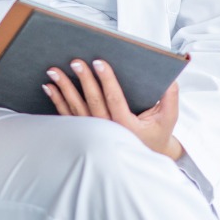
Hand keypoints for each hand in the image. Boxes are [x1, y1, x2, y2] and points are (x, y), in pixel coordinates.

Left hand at [43, 59, 182, 158]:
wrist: (144, 157)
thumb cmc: (155, 134)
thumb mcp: (168, 118)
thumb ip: (170, 98)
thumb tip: (171, 78)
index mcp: (126, 126)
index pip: (115, 99)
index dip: (106, 80)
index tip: (99, 62)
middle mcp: (107, 130)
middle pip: (92, 101)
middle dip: (83, 80)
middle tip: (75, 61)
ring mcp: (93, 132)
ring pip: (76, 108)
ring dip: (64, 88)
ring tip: (53, 71)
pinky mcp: (83, 132)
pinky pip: (67, 115)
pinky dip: (57, 100)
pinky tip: (49, 87)